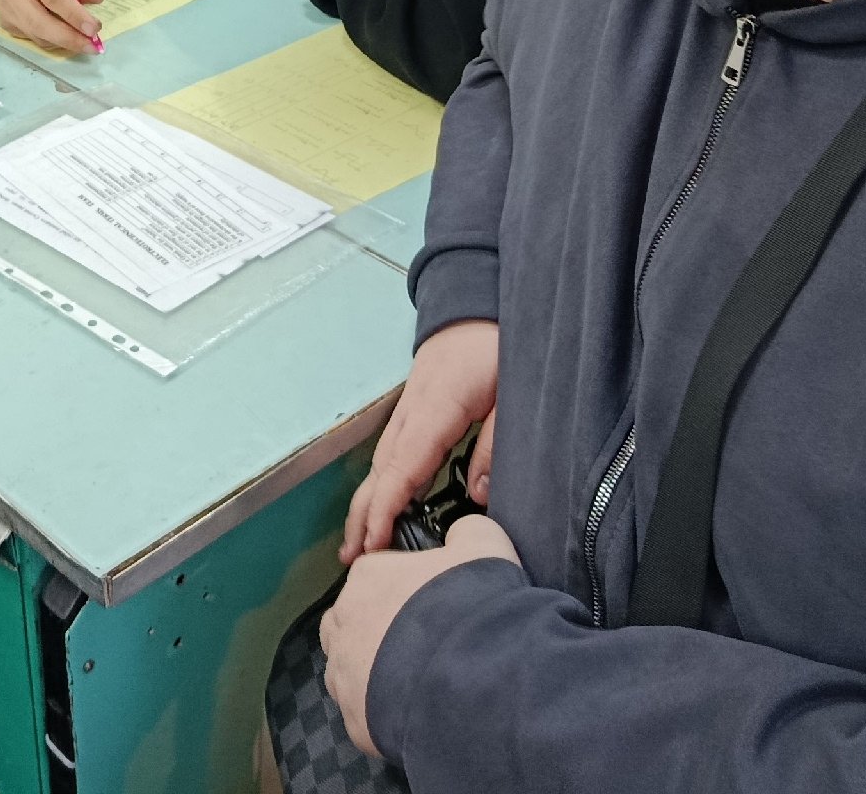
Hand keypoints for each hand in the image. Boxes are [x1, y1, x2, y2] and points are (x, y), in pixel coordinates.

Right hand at [0, 0, 102, 52]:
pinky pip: (33, 38)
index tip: (94, 28)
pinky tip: (66, 36)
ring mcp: (5, 8)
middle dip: (69, 37)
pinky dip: (53, 41)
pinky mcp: (5, 23)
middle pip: (39, 21)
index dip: (73, 14)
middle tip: (92, 46)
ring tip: (84, 42)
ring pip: (37, 34)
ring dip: (63, 43)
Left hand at [322, 513, 519, 755]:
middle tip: (418, 642)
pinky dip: (379, 709)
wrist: (471, 676)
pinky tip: (409, 708)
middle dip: (375, 627)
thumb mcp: (483, 545)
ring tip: (412, 677)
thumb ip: (466, 532)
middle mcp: (343, 621)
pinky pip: (361, 710)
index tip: (429, 603)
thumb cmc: (471, 604)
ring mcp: (344, 672)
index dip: (403, 589)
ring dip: (370, 668)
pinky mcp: (354, 719)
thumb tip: (459, 535)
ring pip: (347, 666)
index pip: (374, 575)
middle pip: (351, 620)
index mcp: (368, 575)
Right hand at [342, 320, 499, 559]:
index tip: (376, 543)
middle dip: (365, 515)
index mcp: (436, 409)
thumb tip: (478, 495)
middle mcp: (411, 412)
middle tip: (355, 561)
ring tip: (360, 543)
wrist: (477, 304)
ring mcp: (407, 409)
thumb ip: (493, 444)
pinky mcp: (412, 409)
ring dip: (367, 502)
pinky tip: (381, 503)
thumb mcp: (510, 394)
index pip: (403, 466)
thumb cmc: (498, 347)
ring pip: (381, 462)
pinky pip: (390, 452)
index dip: (387, 507)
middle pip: (381, 470)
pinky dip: (379, 482)